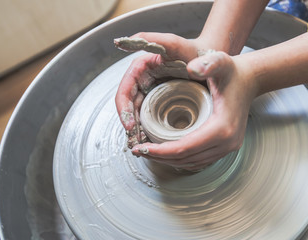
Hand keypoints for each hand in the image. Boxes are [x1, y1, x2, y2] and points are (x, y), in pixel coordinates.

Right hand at [115, 32, 205, 147]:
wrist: (212, 61)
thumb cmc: (195, 51)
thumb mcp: (177, 45)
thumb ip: (158, 40)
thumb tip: (131, 41)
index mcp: (142, 68)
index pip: (124, 91)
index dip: (124, 109)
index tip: (130, 126)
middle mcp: (144, 80)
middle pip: (129, 106)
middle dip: (130, 125)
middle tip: (136, 143)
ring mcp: (152, 91)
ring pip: (137, 115)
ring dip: (138, 131)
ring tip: (143, 147)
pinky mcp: (160, 100)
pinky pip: (149, 117)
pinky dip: (148, 131)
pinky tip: (153, 143)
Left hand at [131, 51, 257, 170]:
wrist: (249, 80)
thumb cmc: (233, 73)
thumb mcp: (220, 63)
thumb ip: (208, 63)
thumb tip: (191, 69)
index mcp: (222, 128)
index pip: (184, 148)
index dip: (160, 151)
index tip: (141, 148)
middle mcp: (227, 143)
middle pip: (186, 159)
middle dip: (160, 158)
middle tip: (139, 151)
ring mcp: (228, 147)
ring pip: (192, 162)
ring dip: (169, 160)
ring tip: (149, 152)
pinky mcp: (226, 147)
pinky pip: (199, 159)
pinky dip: (181, 158)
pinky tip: (167, 152)